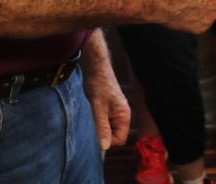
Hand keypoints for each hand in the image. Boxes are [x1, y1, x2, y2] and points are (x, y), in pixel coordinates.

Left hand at [81, 34, 130, 149]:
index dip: (108, 140)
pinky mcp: (109, 108)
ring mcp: (116, 111)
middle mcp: (123, 114)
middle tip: (92, 122)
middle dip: (102, 132)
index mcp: (124, 115)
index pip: (120, 139)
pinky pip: (105, 121)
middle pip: (114, 134)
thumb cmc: (98, 85)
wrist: (96, 68)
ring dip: (98, 125)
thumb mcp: (98, 108)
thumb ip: (102, 127)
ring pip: (108, 128)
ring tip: (92, 114)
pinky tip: (91, 111)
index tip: (96, 133)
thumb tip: (105, 147)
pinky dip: (97, 120)